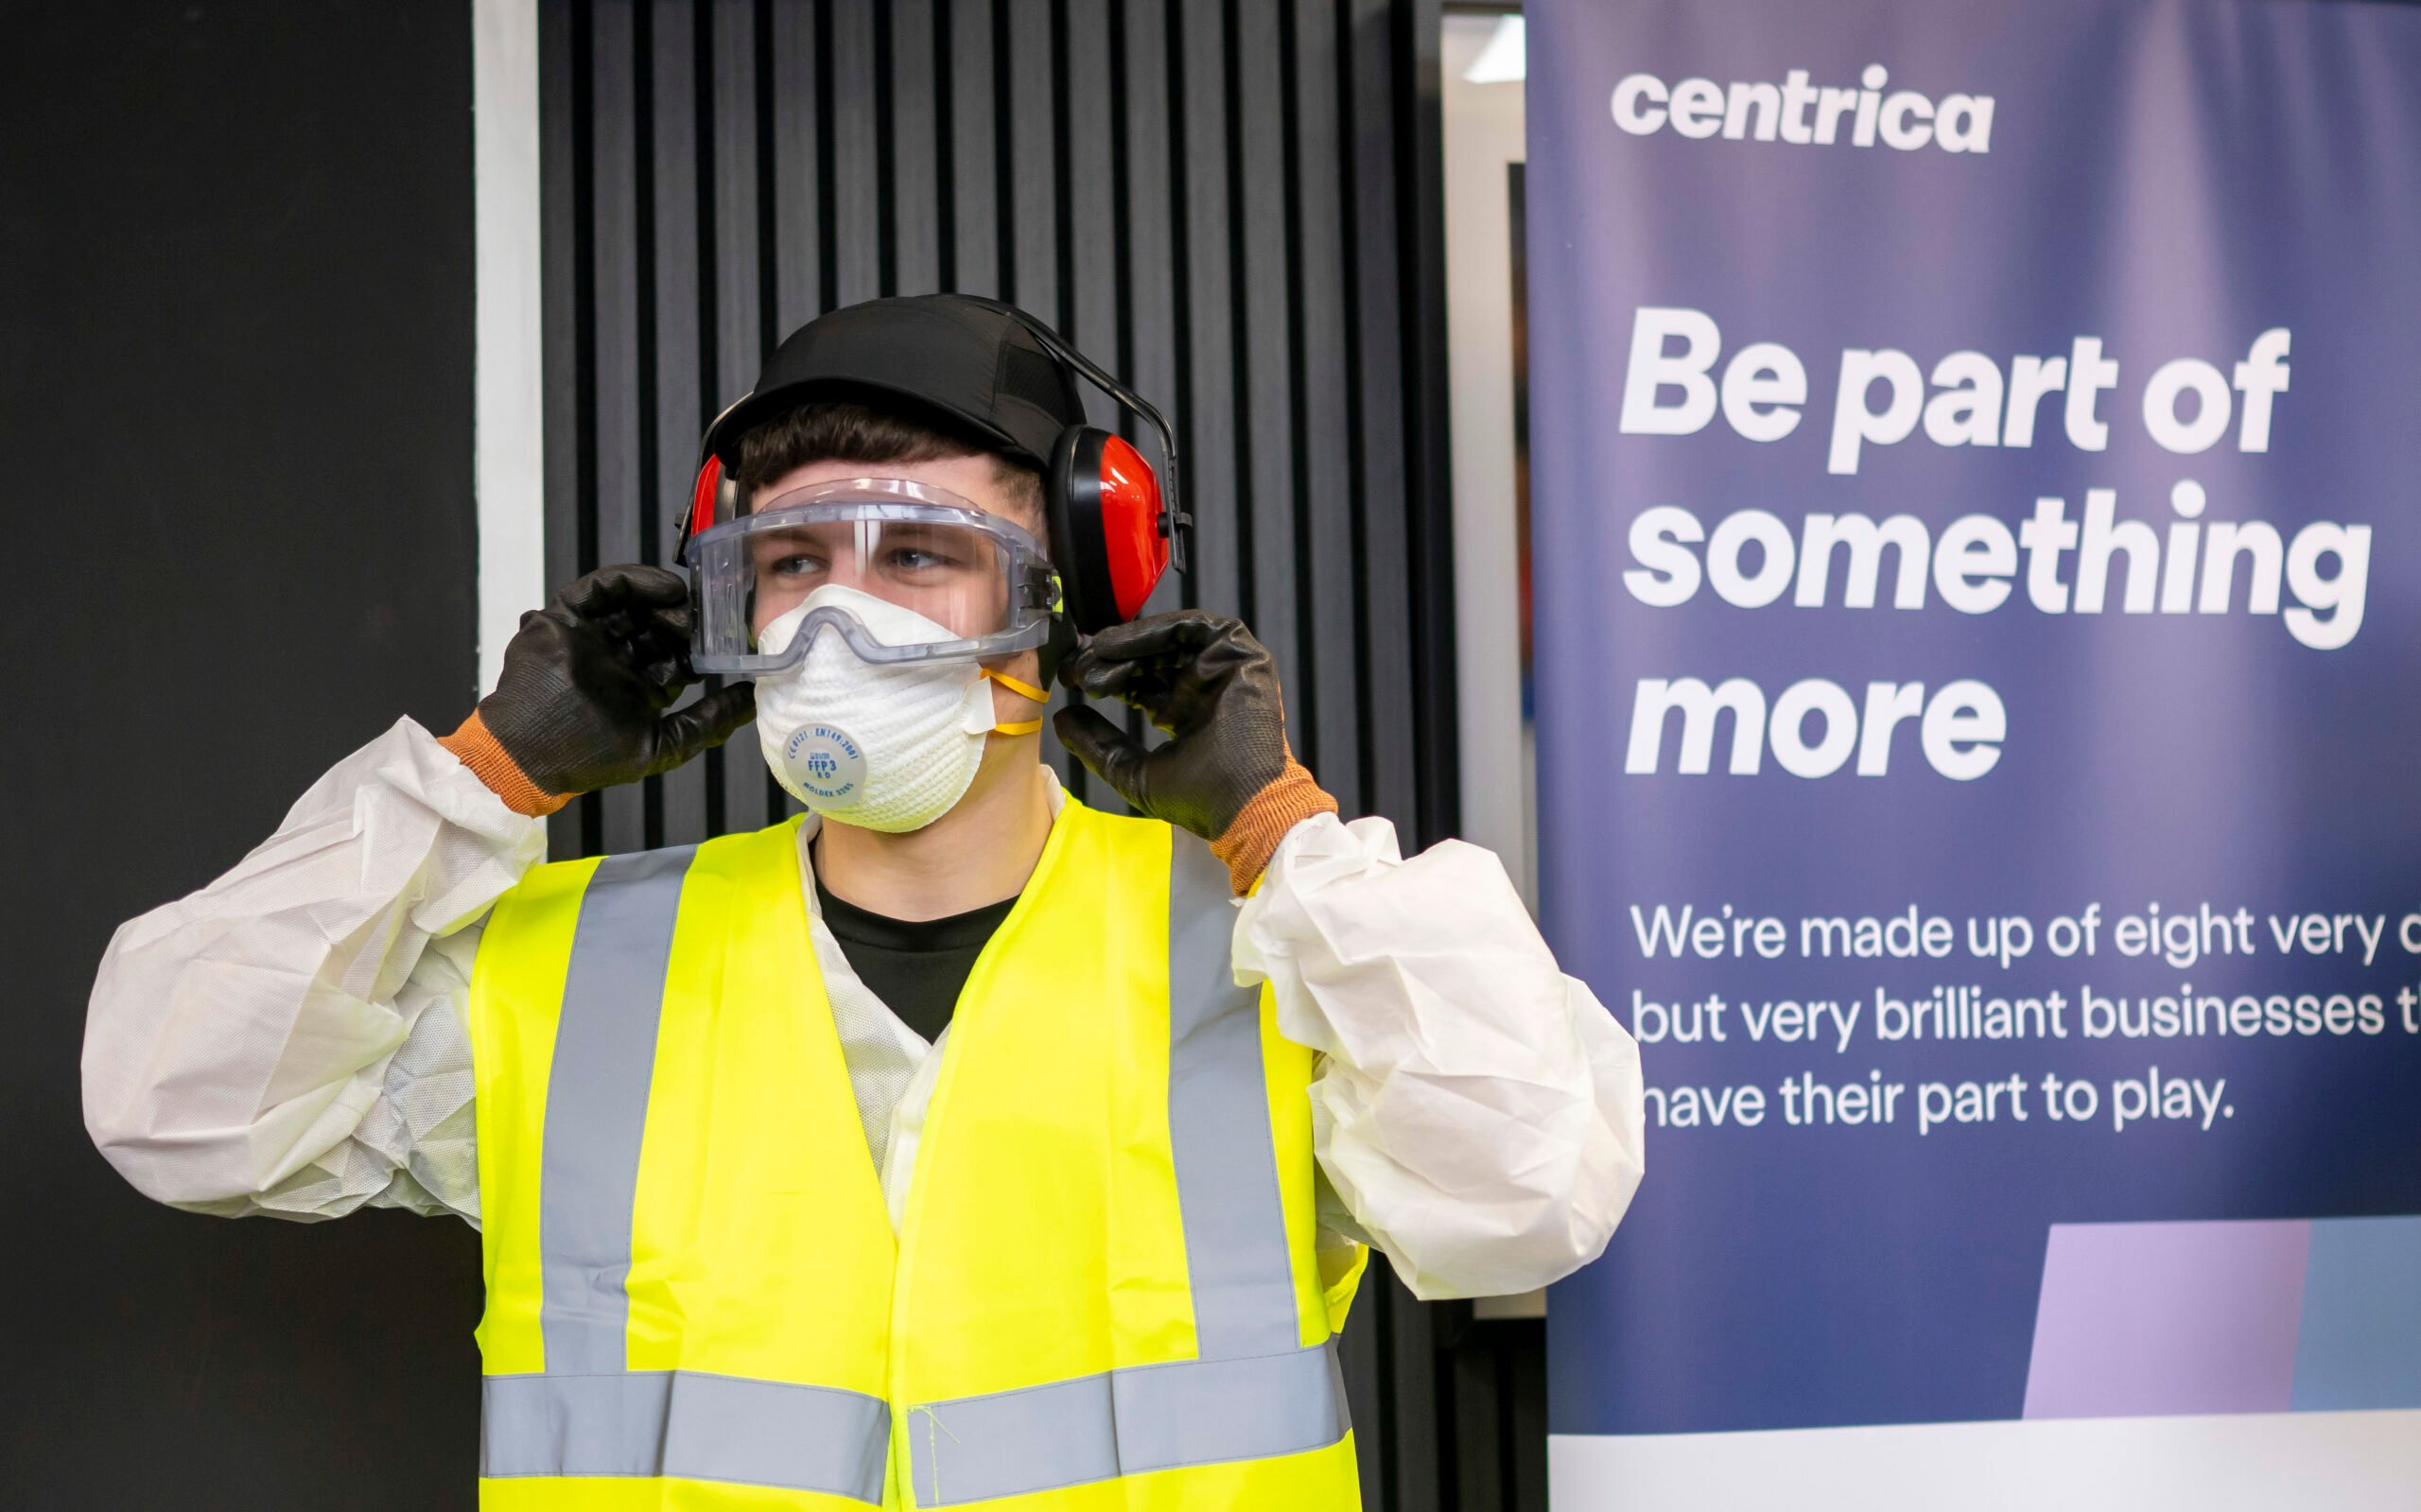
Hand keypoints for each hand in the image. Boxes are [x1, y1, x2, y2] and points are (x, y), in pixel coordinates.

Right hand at [467, 564, 754, 804]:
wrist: (531, 750)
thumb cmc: (592, 757)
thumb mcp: (664, 744)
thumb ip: (709, 723)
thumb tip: (754, 703)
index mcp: (636, 689)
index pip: (675, 658)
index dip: (701, 647)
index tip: (729, 638)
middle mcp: (615, 661)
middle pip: (656, 627)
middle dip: (685, 620)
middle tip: (711, 615)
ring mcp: (590, 638)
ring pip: (632, 605)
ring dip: (664, 599)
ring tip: (690, 600)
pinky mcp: (564, 619)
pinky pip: (599, 589)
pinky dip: (632, 581)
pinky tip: (665, 589)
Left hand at [1052, 611, 1296, 843]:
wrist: (1240, 806)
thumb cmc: (1197, 800)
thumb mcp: (1131, 770)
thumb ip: (1098, 745)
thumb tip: (1061, 719)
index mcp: (1185, 714)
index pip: (1140, 682)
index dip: (1107, 675)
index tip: (1072, 678)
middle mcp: (1203, 689)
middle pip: (1151, 657)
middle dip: (1110, 658)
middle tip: (1076, 668)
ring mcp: (1224, 670)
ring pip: (1169, 638)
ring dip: (1127, 643)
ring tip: (1094, 655)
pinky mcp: (1242, 656)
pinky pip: (1195, 627)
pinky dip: (1154, 629)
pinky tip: (1119, 645)